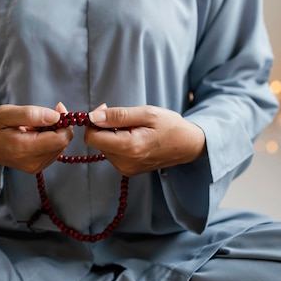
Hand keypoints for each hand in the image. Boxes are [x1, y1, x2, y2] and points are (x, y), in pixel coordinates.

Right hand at [0, 102, 72, 172]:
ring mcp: (34, 167)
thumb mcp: (6, 113)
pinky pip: (53, 151)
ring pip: (60, 147)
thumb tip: (56, 116)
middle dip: (60, 126)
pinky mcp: (35, 167)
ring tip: (35, 124)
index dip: (64, 122)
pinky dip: (49, 139)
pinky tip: (36, 133)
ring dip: (54, 132)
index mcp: (24, 149)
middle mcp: (31, 162)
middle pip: (62, 143)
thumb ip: (31, 114)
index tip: (57, 108)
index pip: (60, 139)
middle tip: (46, 113)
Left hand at [85, 105, 205, 176]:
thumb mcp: (147, 113)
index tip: (105, 110)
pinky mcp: (128, 170)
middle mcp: (125, 163)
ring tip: (132, 128)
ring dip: (111, 134)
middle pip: (97, 142)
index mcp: (129, 147)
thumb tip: (93, 117)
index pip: (92, 138)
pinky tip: (132, 137)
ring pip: (103, 147)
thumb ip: (118, 115)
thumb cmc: (170, 126)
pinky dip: (117, 142)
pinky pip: (112, 153)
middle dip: (103, 127)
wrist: (188, 145)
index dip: (93, 121)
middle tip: (124, 117)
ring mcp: (126, 169)